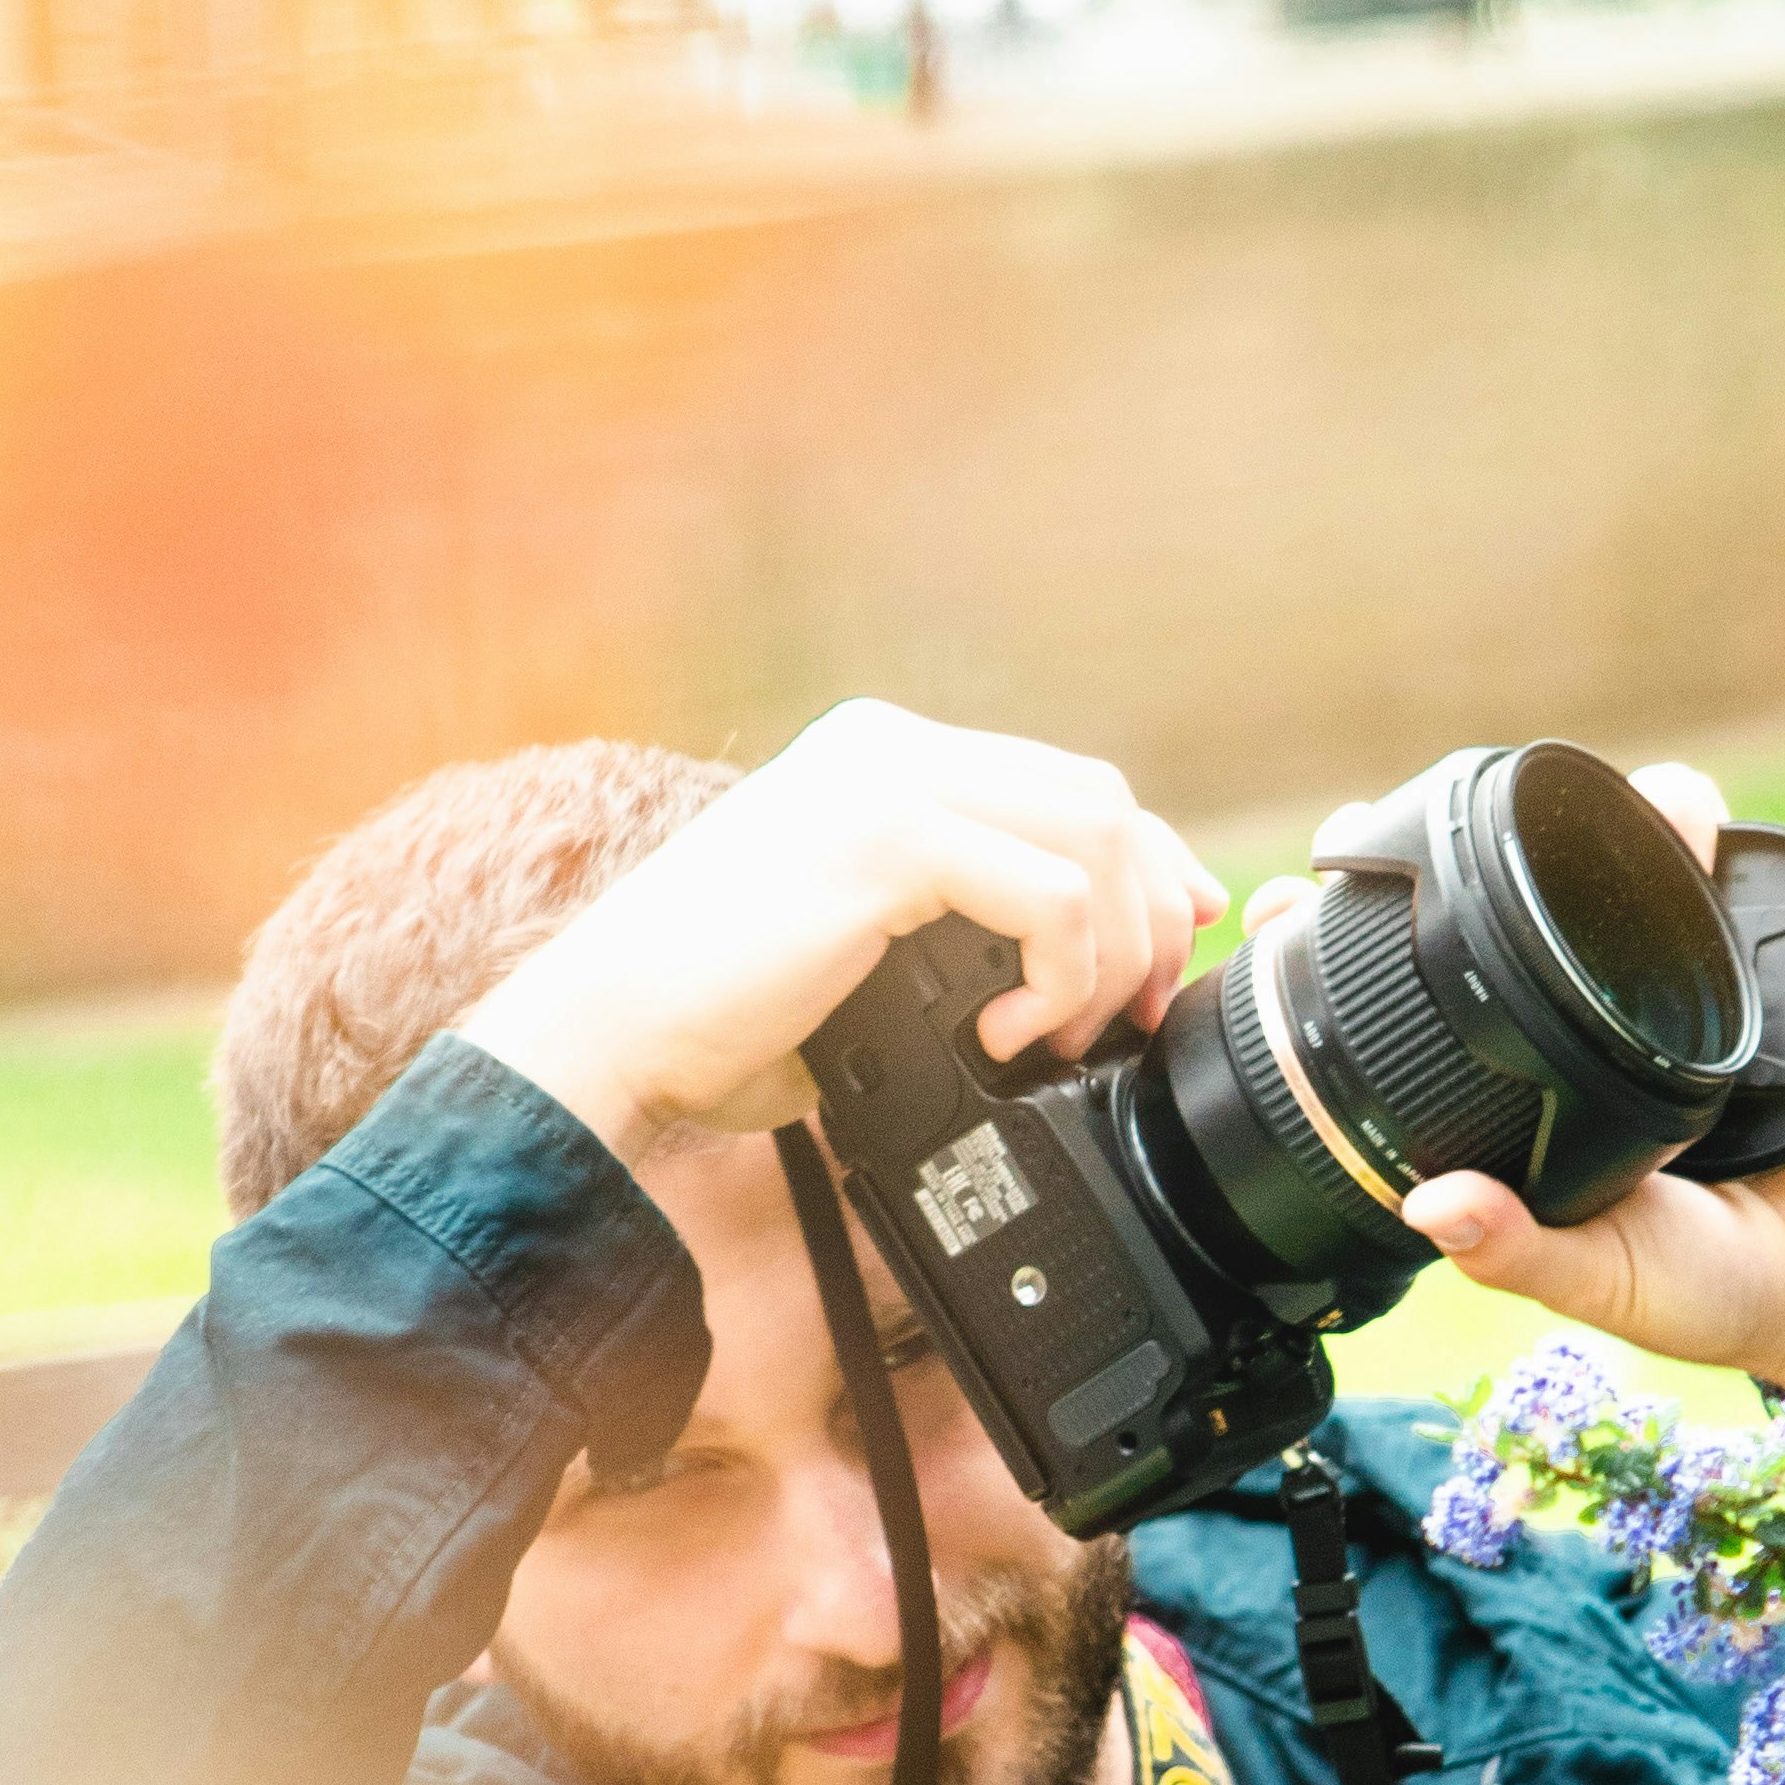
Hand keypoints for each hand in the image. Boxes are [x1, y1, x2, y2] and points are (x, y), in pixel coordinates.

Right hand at [454, 699, 1224, 1170]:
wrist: (610, 1032)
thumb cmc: (712, 1021)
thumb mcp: (856, 961)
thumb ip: (947, 942)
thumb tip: (1049, 992)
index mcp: (881, 763)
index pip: (1063, 786)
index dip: (1144, 866)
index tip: (1174, 943)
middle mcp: (889, 749)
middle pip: (1099, 796)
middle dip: (1148, 913)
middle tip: (1131, 1016)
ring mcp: (887, 780)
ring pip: (1095, 832)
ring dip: (1112, 950)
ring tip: (1064, 1035)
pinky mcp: (887, 836)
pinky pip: (1052, 892)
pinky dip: (1060, 974)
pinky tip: (1008, 1034)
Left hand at [1240, 761, 1784, 1396]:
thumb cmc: (1722, 1292)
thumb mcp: (1609, 1283)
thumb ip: (1523, 1252)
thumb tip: (1427, 1209)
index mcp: (1517, 1105)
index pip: (1407, 1011)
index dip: (1338, 957)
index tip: (1275, 909)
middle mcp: (1568, 1031)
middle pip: (1483, 911)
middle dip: (1430, 848)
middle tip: (1372, 824)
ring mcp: (1650, 987)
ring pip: (1585, 871)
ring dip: (1560, 820)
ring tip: (1543, 809)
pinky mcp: (1739, 956)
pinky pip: (1700, 865)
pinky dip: (1687, 819)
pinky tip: (1676, 809)